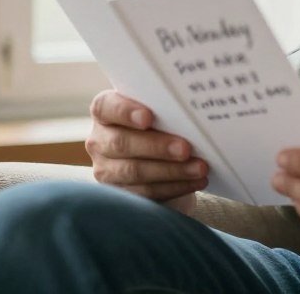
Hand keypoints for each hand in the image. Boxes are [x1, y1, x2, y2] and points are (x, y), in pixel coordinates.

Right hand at [86, 89, 208, 209]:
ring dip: (172, 171)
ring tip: (199, 168)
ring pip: (134, 171)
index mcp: (105, 111)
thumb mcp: (159, 109)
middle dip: (157, 147)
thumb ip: (165, 105)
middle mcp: (100, 140)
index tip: (148, 117)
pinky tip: (196, 181)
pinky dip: (175, 186)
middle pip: (121, 143)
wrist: (162, 153)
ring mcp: (106, 169)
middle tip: (186, 149)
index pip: (105, 107)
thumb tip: (192, 107)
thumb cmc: (162, 121)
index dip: (125, 112)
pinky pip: (146, 193)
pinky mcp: (121, 193)